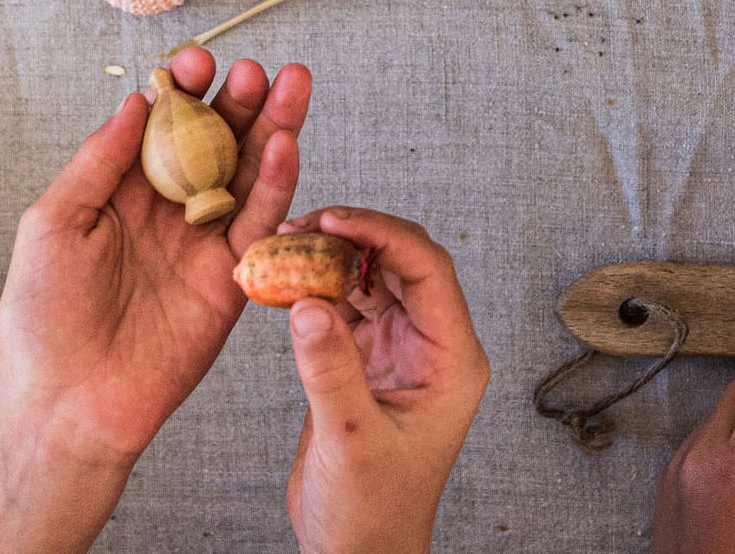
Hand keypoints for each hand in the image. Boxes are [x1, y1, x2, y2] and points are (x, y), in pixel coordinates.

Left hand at [0, 47, 310, 553]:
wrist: (66, 401)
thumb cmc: (43, 315)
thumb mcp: (54, 221)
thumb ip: (100, 159)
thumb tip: (135, 100)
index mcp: (126, 186)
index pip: (166, 123)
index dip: (185, 90)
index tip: (197, 62)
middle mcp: (172, 206)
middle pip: (218, 139)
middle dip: (239, 100)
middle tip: (254, 69)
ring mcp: (205, 240)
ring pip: (249, 172)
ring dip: (273, 127)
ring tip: (291, 85)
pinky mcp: (233, 278)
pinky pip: (260, 224)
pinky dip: (278, 184)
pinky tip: (286, 146)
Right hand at [280, 208, 489, 553]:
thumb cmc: (371, 514)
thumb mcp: (351, 440)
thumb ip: (331, 371)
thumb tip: (309, 303)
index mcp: (451, 360)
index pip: (428, 271)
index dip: (383, 235)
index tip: (334, 220)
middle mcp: (431, 344)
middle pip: (400, 261)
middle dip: (352, 235)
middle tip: (303, 223)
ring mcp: (398, 346)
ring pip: (369, 274)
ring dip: (329, 254)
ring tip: (285, 241)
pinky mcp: (365, 355)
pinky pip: (343, 300)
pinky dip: (314, 282)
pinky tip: (283, 275)